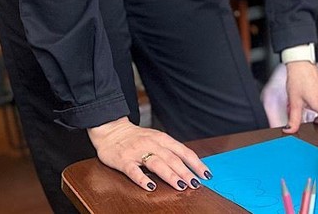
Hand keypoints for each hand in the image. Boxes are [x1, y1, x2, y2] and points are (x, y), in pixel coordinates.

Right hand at [87, 117, 210, 191]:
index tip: (206, 174)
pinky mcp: (123, 160)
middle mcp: (152, 144)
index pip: (183, 151)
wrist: (111, 129)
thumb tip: (190, 165)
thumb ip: (170, 150)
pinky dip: (142, 179)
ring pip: (157, 163)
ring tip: (180, 186)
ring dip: (170, 175)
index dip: (196, 163)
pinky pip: (133, 170)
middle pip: (172, 159)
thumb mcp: (157, 139)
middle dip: (186, 172)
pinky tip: (150, 187)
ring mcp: (137, 152)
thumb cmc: (137, 137)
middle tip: (196, 184)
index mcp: (162, 139)